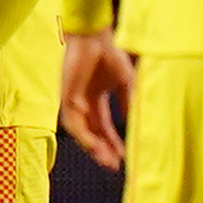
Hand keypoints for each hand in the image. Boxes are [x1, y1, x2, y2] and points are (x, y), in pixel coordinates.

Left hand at [60, 31, 134, 170]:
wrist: (94, 37)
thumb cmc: (109, 55)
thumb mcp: (125, 83)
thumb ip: (129, 102)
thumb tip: (137, 123)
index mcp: (95, 100)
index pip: (103, 127)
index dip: (112, 143)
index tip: (123, 157)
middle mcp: (82, 103)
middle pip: (92, 133)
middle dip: (102, 150)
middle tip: (113, 166)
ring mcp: (72, 100)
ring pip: (81, 131)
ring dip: (92, 146)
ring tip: (104, 159)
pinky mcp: (65, 96)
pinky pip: (71, 119)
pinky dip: (81, 130)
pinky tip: (93, 141)